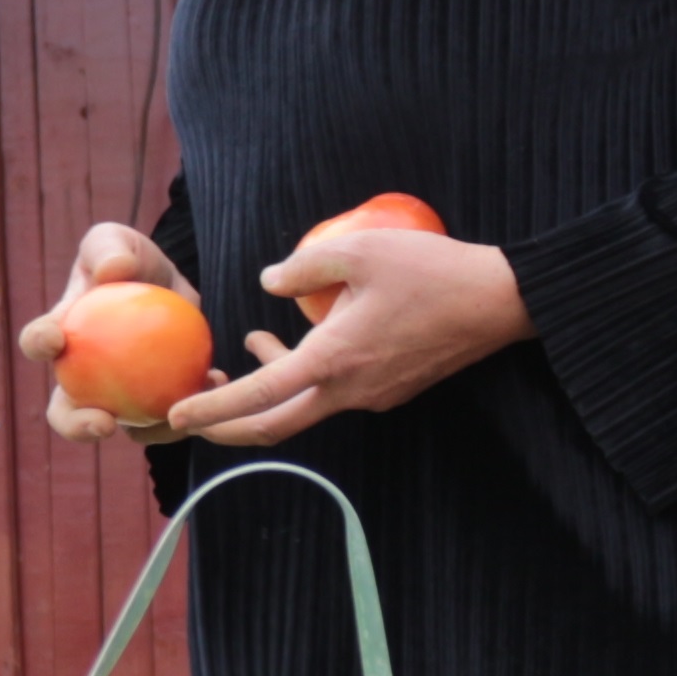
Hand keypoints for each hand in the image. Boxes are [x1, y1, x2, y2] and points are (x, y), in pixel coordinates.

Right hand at [17, 221, 212, 445]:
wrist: (164, 284)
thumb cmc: (128, 259)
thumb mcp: (115, 241)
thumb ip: (108, 249)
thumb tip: (113, 272)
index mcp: (61, 334)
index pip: (38, 342)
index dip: (38, 346)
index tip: (55, 341)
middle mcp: (80, 374)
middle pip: (66, 410)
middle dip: (76, 426)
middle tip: (104, 424)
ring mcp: (115, 395)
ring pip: (123, 426)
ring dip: (148, 430)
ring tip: (176, 414)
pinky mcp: (153, 402)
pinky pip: (170, 414)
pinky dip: (193, 406)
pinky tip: (215, 381)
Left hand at [161, 229, 533, 446]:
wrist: (500, 301)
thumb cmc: (432, 271)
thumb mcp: (359, 251)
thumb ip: (303, 267)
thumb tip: (268, 283)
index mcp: (335, 361)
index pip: (260, 397)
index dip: (213, 409)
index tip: (176, 418)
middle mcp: (351, 390)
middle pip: (275, 424)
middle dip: (227, 422)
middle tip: (192, 408)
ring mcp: (372, 395)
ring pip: (303, 405)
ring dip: (267, 386)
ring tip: (250, 340)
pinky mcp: (389, 389)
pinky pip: (331, 392)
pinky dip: (301, 375)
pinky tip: (295, 336)